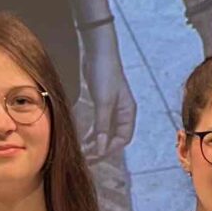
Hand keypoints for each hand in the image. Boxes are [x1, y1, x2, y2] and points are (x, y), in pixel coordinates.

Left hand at [77, 22, 137, 163]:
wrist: (98, 51)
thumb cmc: (105, 74)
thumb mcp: (104, 102)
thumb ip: (102, 126)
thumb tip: (101, 148)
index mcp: (128, 113)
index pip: (123, 139)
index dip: (110, 149)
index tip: (95, 156)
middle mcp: (122, 112)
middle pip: (114, 137)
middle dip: (101, 149)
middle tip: (87, 159)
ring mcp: (111, 108)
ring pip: (105, 132)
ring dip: (95, 142)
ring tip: (83, 151)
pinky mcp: (101, 103)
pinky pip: (98, 123)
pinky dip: (92, 132)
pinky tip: (83, 138)